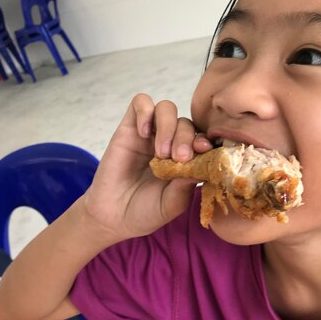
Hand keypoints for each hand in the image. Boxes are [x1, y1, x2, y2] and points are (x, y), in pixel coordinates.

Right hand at [79, 94, 211, 242]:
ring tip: (160, 153)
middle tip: (179, 159)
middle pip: (186, 122)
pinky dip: (145, 112)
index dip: (207, 140)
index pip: (203, 138)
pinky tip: (144, 133)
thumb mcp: (172, 203)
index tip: (205, 150)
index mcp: (187, 159)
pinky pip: (140, 102)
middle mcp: (171, 143)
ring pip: (167, 108)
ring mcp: (150, 134)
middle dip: (186, 138)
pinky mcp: (129, 128)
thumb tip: (203, 166)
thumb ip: (186, 185)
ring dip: (168, 126)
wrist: (113, 217)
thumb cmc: (146, 211)